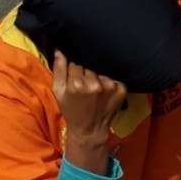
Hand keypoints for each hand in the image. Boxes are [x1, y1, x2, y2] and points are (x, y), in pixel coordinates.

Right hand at [51, 53, 126, 173]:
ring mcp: (110, 87)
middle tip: (84, 87)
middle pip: (90, 67)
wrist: (89, 129)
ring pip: (101, 72)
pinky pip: (113, 78)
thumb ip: (58, 70)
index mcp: (77, 84)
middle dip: (86, 74)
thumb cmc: (71, 110)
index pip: (76, 65)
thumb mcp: (59, 92)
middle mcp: (95, 84)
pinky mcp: (121, 90)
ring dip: (98, 78)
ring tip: (95, 91)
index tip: (74, 81)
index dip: (74, 72)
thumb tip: (59, 50)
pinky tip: (104, 93)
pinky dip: (109, 83)